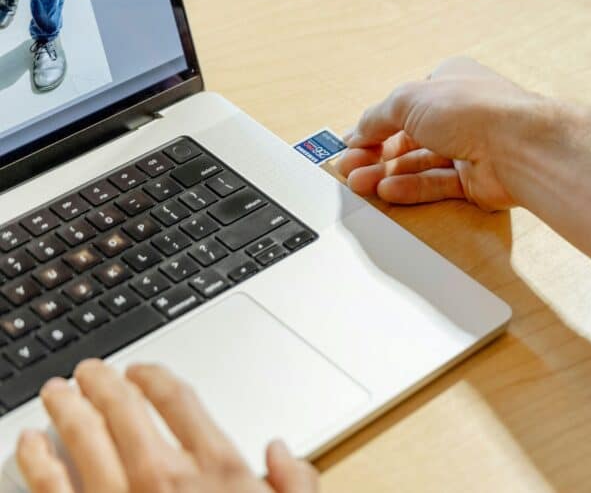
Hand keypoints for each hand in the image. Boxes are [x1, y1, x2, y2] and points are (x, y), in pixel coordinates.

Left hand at [17, 360, 317, 492]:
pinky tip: (30, 443)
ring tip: (57, 390)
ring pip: (84, 440)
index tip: (142, 372)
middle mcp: (166, 480)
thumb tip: (281, 451)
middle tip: (91, 371)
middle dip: (104, 383)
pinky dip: (38, 460)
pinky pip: (54, 488)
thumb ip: (298, 482)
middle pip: (125, 411)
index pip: (180, 401)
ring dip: (68, 408)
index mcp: (218, 469)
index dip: (156, 378)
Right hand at [340, 57, 549, 210]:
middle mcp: (461, 113)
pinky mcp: (476, 179)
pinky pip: (436, 183)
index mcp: (449, 82)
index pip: (404, 104)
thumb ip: (378, 116)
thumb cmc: (473, 109)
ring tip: (359, 184)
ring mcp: (470, 147)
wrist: (518, 146)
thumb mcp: (408, 99)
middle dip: (376, 153)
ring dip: (387, 172)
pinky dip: (410, 188)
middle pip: (409, 136)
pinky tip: (386, 190)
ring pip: (420, 163)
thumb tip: (358, 130)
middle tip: (349, 168)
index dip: (376, 124)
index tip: (352, 142)